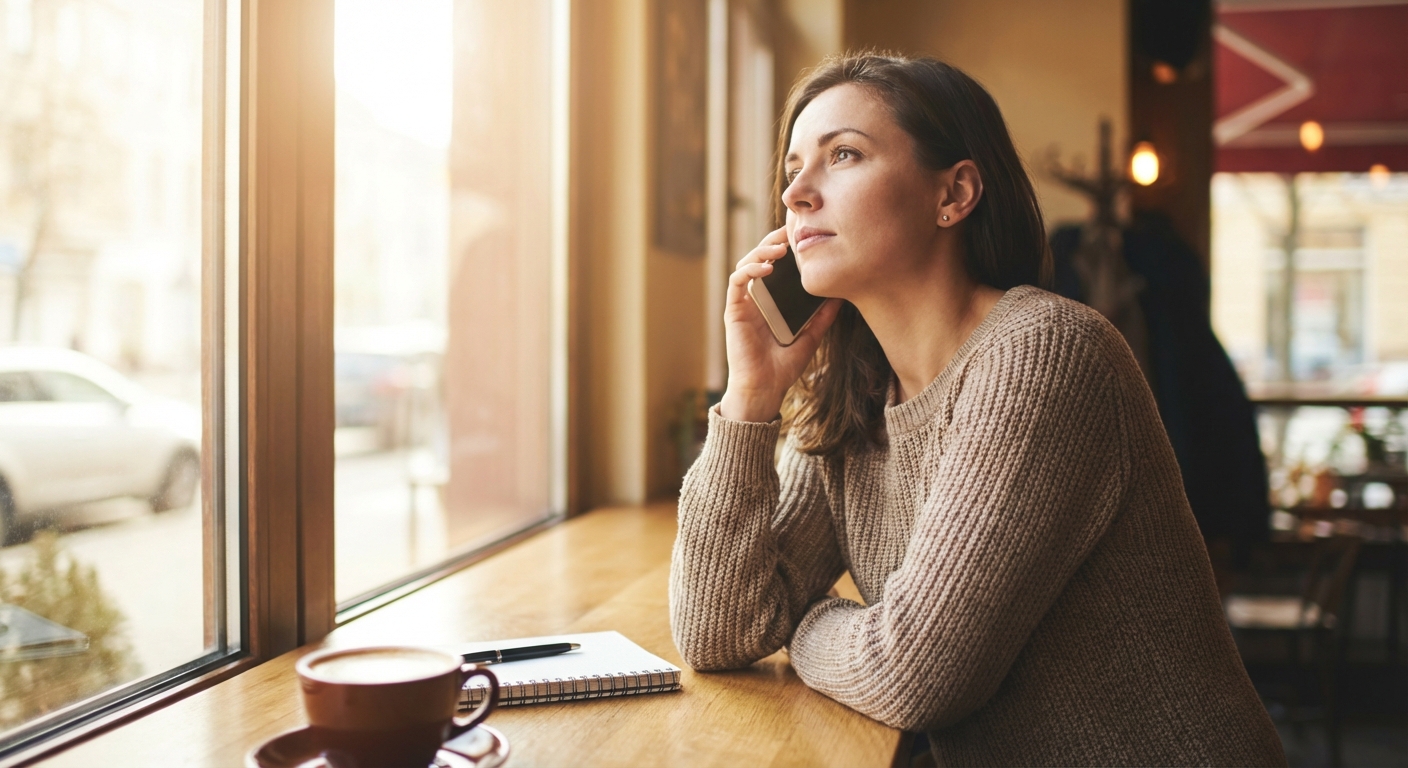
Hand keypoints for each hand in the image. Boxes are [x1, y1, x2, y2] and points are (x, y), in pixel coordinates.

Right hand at [720, 227, 841, 421]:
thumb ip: (823, 317)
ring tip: (779, 248)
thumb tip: (842, 295)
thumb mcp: (811, 337)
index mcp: (773, 301)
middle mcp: (757, 298)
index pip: (777, 267)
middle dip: (774, 242)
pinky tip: (766, 268)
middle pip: (761, 259)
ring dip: (761, 252)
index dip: (786, 248)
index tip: (803, 235)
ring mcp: (744, 303)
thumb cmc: (783, 367)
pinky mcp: (734, 310)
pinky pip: (737, 282)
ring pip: (746, 265)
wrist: (764, 389)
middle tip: (791, 232)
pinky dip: (749, 270)